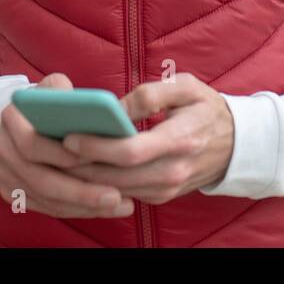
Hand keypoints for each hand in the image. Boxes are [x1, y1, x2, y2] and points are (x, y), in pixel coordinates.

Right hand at [0, 72, 135, 218]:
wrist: (24, 120)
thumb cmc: (50, 102)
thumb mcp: (57, 87)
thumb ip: (70, 93)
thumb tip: (98, 107)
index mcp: (11, 118)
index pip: (33, 143)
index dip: (64, 155)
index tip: (96, 160)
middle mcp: (2, 148)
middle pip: (41, 179)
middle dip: (80, 190)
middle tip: (115, 195)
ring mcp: (6, 174)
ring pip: (47, 198)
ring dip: (85, 206)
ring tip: (120, 205)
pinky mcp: (14, 193)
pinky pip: (48, 207)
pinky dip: (78, 210)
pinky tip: (106, 208)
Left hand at [60, 72, 234, 204]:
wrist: (236, 145)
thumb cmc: (207, 109)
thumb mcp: (187, 86)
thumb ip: (152, 93)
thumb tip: (116, 107)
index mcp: (180, 141)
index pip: (130, 152)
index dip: (97, 147)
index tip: (69, 136)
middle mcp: (172, 172)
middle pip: (116, 177)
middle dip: (79, 166)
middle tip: (48, 150)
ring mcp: (166, 189)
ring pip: (116, 190)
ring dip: (83, 178)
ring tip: (54, 159)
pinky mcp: (160, 197)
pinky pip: (123, 194)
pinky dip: (98, 184)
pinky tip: (77, 168)